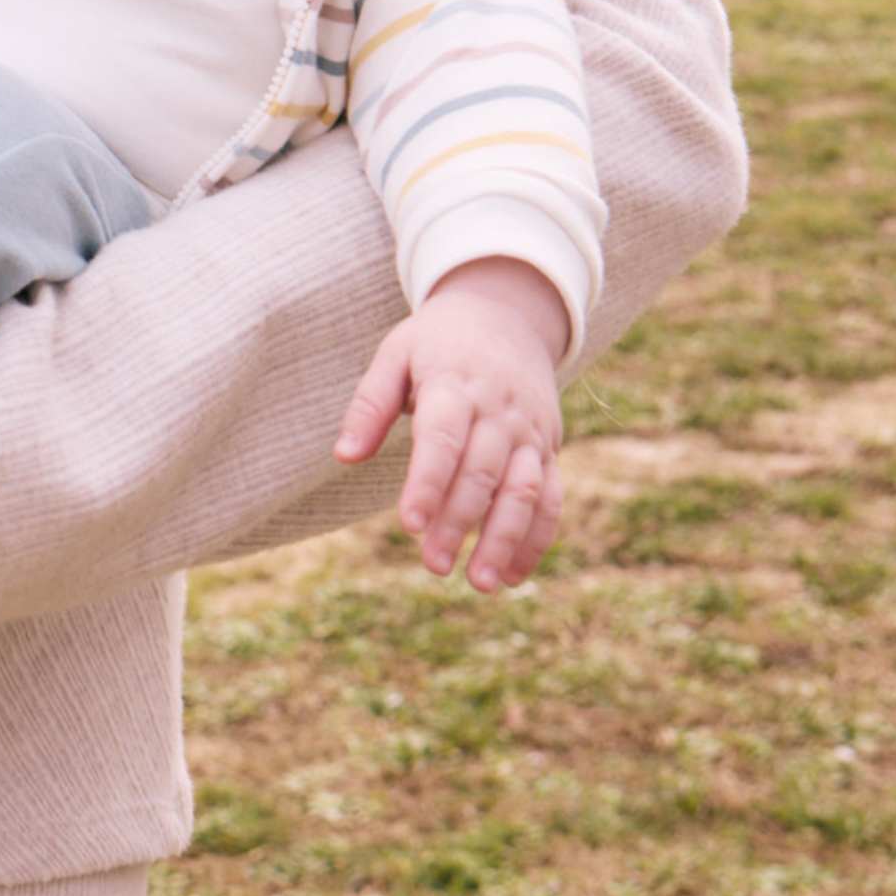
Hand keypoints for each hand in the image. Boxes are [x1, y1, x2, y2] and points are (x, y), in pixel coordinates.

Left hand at [333, 258, 566, 591]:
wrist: (507, 312)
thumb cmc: (437, 341)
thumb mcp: (396, 353)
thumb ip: (369, 404)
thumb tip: (344, 455)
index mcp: (455, 384)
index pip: (443, 438)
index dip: (427, 483)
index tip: (407, 524)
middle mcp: (498, 410)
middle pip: (482, 472)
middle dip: (459, 521)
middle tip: (432, 565)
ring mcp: (529, 431)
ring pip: (524, 490)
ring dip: (505, 538)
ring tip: (479, 583)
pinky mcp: (548, 448)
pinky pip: (551, 497)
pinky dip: (537, 538)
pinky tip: (512, 575)